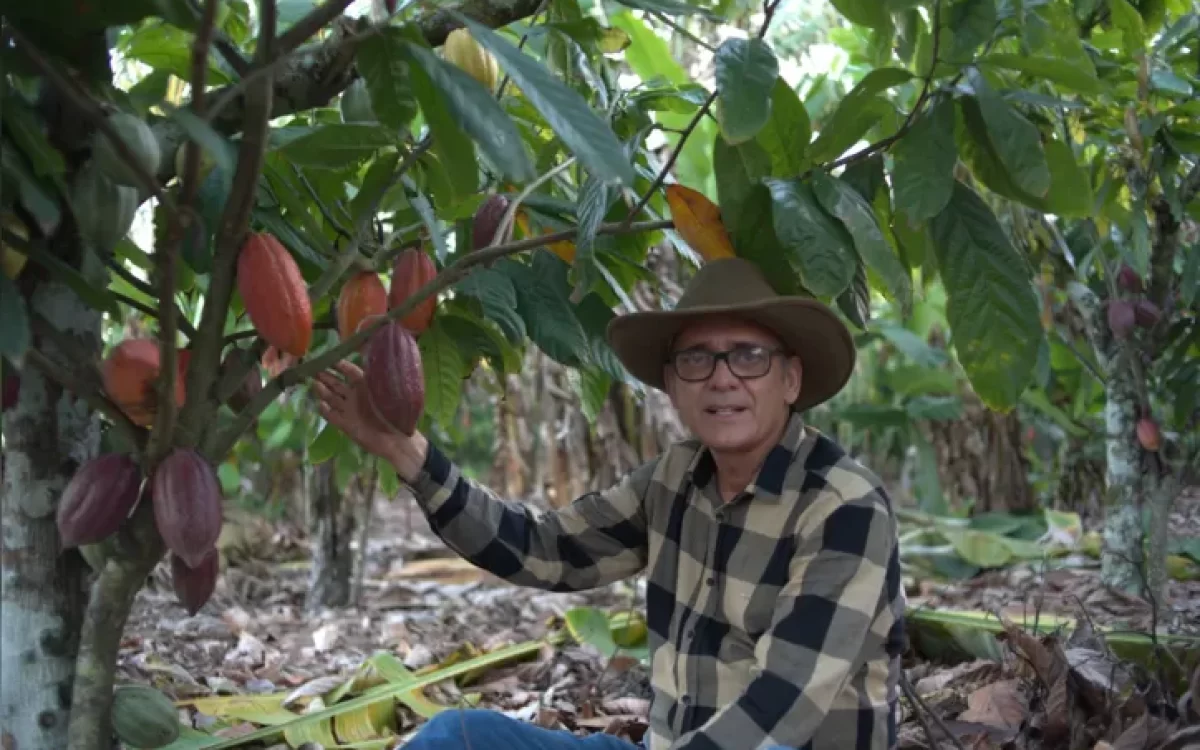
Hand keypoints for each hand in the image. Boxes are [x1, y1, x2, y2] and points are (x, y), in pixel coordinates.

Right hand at [312, 360, 428, 481]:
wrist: (395, 441)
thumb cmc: (394, 414)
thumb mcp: (387, 391)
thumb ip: (374, 376)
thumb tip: (368, 358)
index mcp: (367, 388)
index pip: (351, 373)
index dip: (341, 365)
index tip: (329, 359)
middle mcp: (357, 397)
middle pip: (338, 384)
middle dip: (326, 376)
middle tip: (313, 369)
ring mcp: (350, 411)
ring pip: (332, 398)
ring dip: (323, 390)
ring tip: (314, 382)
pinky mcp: (346, 425)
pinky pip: (332, 415)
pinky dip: (325, 410)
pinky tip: (319, 403)